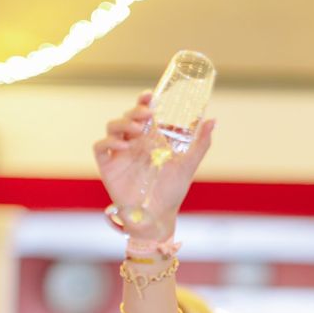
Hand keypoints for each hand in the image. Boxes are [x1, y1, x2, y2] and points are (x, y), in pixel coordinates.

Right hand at [93, 92, 214, 238]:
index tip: (150, 95)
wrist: (158, 216)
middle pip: (128, 117)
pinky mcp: (108, 166)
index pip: (144, 114)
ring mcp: (119, 154)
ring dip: (123, 123)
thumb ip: (200, 143)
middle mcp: (134, 143)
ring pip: (112, 127)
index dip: (144, 102)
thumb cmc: (172, 191)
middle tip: (148, 114)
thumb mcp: (189, 165)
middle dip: (135, 111)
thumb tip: (213, 120)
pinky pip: (100, 147)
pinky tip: (124, 146)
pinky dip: (109, 142)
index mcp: (151, 139)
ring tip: (137, 130)